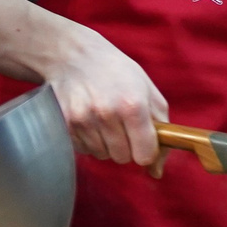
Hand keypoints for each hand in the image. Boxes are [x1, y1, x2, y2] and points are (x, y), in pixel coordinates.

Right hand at [38, 21, 165, 164]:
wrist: (73, 55)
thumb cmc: (116, 72)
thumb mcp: (148, 91)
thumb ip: (162, 130)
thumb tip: (156, 171)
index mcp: (133, 105)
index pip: (144, 155)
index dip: (146, 150)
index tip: (142, 139)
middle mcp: (107, 114)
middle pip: (122, 158)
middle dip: (125, 146)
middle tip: (120, 123)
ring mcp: (83, 119)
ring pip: (102, 155)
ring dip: (105, 142)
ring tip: (101, 118)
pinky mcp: (64, 123)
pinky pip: (83, 149)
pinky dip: (87, 139)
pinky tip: (87, 119)